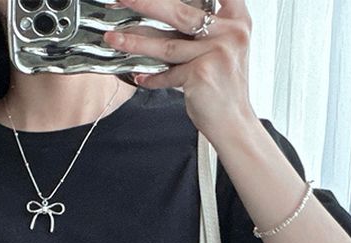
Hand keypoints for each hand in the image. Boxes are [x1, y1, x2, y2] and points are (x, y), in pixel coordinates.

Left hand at [103, 0, 254, 141]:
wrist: (233, 122)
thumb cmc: (225, 87)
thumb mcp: (223, 49)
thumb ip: (204, 29)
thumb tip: (163, 13)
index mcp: (237, 20)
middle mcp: (229, 32)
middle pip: (180, 12)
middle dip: (146, 3)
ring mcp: (216, 53)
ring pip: (167, 44)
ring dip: (135, 41)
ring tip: (114, 38)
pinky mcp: (201, 74)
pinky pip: (167, 74)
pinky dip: (152, 77)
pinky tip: (139, 77)